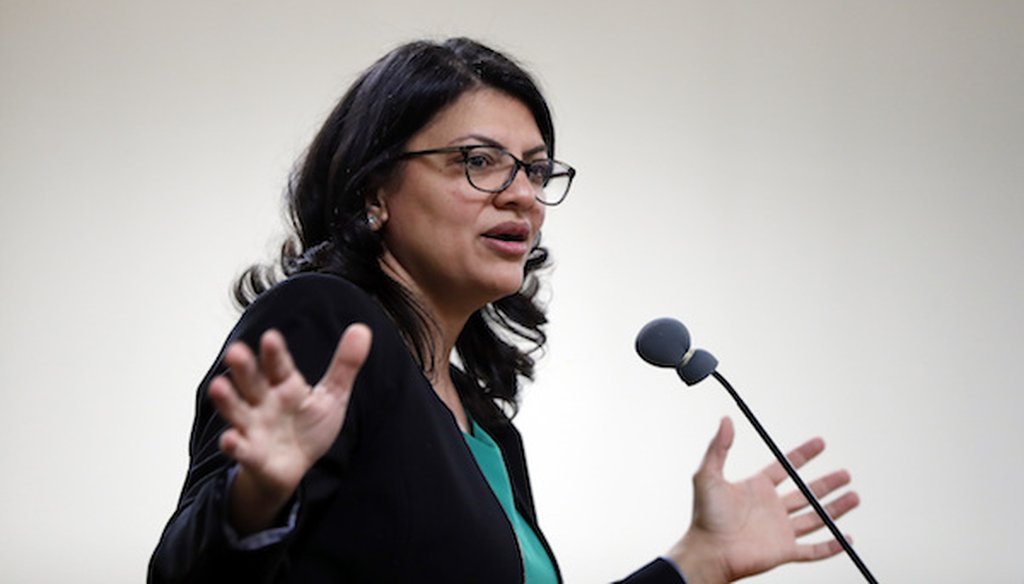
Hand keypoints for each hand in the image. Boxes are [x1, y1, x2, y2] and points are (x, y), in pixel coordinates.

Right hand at [208, 324, 371, 533]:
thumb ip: (345, 365)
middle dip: (243, 368)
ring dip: (227, 400)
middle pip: (252, 382)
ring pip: (238, 411)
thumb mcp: (332, 396)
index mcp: (285, 385)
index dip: (275, 353)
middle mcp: (265, 402)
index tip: (271, 337)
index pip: (279, 366)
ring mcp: (255, 428)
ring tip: (217, 386)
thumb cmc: (308, 427)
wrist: (294, 468)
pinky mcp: (252, 455)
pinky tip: (229, 440)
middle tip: (235, 351)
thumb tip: (362, 329)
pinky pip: (241, 450)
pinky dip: (234, 445)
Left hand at [668, 417, 859, 583]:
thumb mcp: (708, 475)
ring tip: (854, 496)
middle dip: (827, 483)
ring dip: (835, 508)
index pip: (786, 468)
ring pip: (816, 517)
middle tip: (846, 473)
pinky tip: (847, 538)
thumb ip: (718, 447)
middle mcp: (772, 508)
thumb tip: (725, 419)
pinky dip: (832, 545)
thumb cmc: (704, 516)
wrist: (708, 551)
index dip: (803, 455)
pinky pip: (814, 550)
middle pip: (806, 492)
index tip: (820, 443)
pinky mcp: (785, 551)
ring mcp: (780, 530)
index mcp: (757, 488)